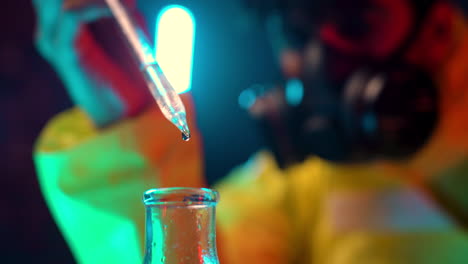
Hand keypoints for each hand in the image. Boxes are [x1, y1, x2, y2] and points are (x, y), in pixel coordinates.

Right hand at [32, 0, 150, 125]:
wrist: (128, 110)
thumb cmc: (131, 73)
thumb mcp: (131, 33)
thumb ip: (126, 10)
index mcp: (66, 23)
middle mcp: (54, 29)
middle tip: (120, 0)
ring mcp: (55, 40)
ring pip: (60, 0)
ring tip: (125, 3)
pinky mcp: (63, 52)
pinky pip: (71, 16)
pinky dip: (95, 6)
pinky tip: (117, 9)